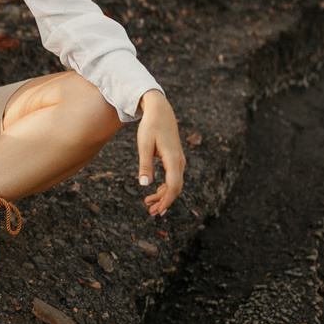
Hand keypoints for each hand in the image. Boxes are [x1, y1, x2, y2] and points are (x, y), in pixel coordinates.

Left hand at [136, 89, 183, 215]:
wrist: (159, 111)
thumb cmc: (150, 126)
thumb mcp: (144, 145)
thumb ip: (145, 165)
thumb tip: (144, 185)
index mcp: (173, 159)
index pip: (174, 186)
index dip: (167, 200)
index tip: (159, 211)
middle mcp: (179, 162)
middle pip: (175, 188)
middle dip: (164, 201)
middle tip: (151, 212)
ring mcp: (179, 160)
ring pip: (174, 184)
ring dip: (163, 195)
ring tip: (149, 204)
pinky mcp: (175, 159)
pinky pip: (173, 177)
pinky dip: (164, 187)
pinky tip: (154, 191)